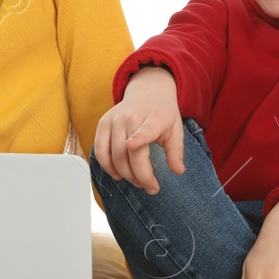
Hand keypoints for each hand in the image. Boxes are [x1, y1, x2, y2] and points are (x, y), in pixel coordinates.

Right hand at [92, 66, 184, 193]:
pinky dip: (106, 166)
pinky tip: (117, 175)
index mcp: (153, 118)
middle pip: (129, 153)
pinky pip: (100, 149)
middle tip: (150, 187)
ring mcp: (115, 119)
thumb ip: (176, 152)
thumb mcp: (176, 130)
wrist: (148, 90)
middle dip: (140, 176)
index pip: (144, 129)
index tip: (131, 145)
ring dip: (125, 175)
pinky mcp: (103, 122)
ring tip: (137, 182)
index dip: (137, 138)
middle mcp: (131, 117)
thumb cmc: (163, 114)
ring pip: (114, 155)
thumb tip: (178, 171)